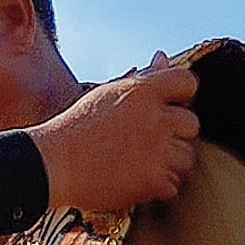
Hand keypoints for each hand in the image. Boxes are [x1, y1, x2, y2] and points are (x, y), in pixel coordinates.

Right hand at [30, 60, 200, 219]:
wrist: (52, 164)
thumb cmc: (75, 128)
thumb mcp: (106, 94)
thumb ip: (141, 78)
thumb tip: (163, 57)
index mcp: (143, 90)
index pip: (187, 83)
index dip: (181, 97)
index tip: (167, 108)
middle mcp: (156, 118)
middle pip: (191, 124)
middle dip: (175, 134)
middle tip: (149, 142)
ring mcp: (158, 150)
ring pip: (186, 157)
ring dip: (169, 162)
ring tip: (140, 162)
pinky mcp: (153, 180)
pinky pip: (174, 185)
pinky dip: (158, 187)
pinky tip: (136, 179)